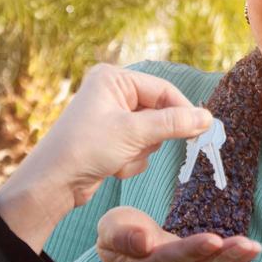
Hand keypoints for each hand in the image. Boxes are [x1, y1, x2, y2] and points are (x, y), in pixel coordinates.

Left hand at [0, 65, 212, 249]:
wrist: (54, 183)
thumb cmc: (86, 148)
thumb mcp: (134, 133)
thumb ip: (173, 124)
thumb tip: (207, 118)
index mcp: (113, 78)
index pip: (162, 90)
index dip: (183, 110)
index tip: (202, 128)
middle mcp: (113, 94)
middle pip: (158, 113)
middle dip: (151, 137)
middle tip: (142, 146)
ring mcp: (112, 118)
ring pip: (151, 135)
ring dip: (140, 151)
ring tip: (118, 157)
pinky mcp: (112, 141)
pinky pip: (139, 149)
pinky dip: (131, 161)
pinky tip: (111, 166)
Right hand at [95, 207, 259, 261]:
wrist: (121, 259)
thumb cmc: (119, 234)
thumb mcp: (111, 228)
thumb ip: (123, 235)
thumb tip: (143, 242)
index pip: (167, 261)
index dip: (191, 252)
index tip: (213, 239)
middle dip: (222, 259)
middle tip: (246, 244)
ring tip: (254, 247)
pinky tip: (250, 251)